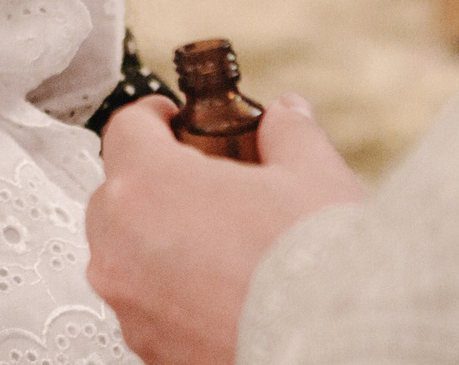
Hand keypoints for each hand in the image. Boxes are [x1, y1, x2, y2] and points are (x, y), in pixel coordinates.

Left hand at [86, 95, 367, 363]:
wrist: (340, 351)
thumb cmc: (319, 265)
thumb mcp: (313, 176)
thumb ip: (288, 134)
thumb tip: (286, 116)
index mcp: (148, 187)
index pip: (126, 128)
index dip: (154, 118)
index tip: (174, 119)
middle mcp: (122, 248)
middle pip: (117, 194)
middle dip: (155, 183)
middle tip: (205, 182)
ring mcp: (131, 306)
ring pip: (126, 255)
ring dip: (158, 241)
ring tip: (219, 244)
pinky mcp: (148, 350)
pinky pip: (146, 306)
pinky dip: (171, 293)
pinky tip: (221, 291)